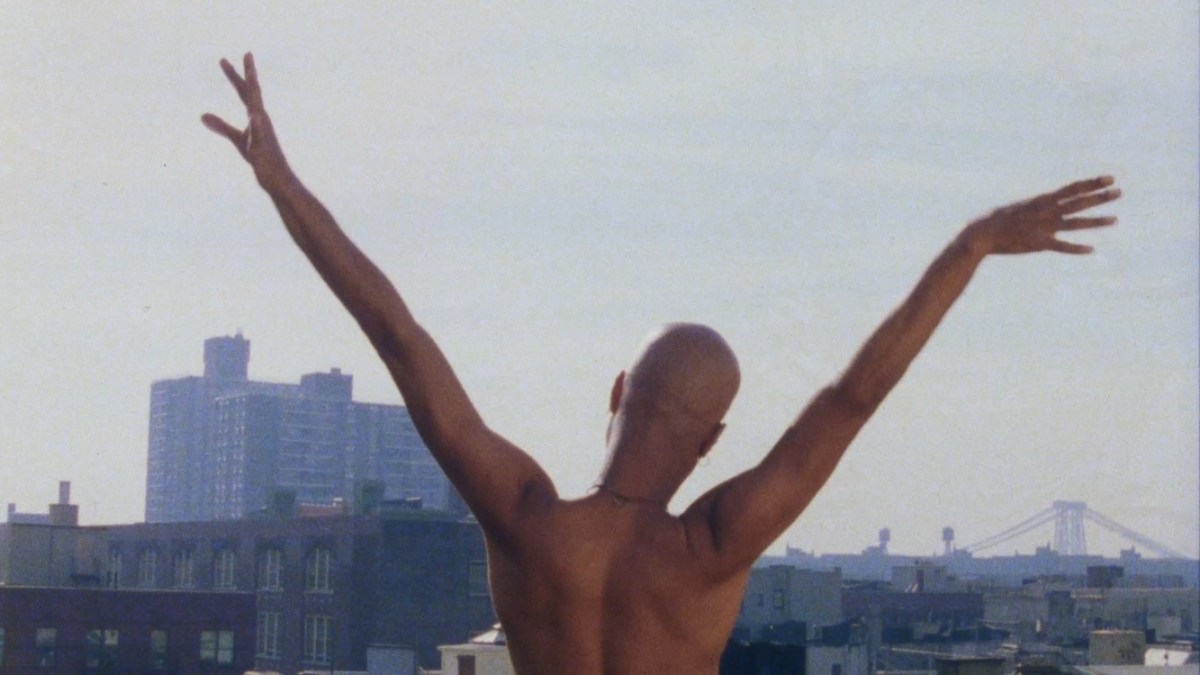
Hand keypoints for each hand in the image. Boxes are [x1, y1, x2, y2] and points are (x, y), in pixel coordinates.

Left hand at [201, 53, 291, 186]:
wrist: (276, 177)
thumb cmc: (260, 158)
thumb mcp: (237, 138)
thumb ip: (221, 126)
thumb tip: (203, 115)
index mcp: (255, 116)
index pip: (243, 91)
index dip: (234, 75)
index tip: (224, 60)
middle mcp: (261, 118)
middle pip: (252, 92)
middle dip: (247, 73)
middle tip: (246, 54)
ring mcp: (263, 130)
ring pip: (257, 106)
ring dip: (254, 90)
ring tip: (252, 74)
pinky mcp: (263, 144)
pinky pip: (259, 132)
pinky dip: (257, 123)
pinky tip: (254, 115)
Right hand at [964, 176, 1119, 254]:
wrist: (981, 233)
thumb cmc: (997, 220)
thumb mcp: (1020, 207)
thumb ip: (1037, 207)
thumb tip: (1047, 205)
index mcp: (1041, 200)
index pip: (1072, 189)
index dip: (1092, 183)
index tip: (1110, 178)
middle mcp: (1045, 211)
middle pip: (1078, 203)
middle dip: (1100, 197)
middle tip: (1119, 192)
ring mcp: (1043, 227)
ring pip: (1075, 223)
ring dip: (1096, 222)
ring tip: (1116, 219)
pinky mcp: (1038, 243)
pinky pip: (1061, 246)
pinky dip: (1076, 248)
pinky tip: (1091, 249)